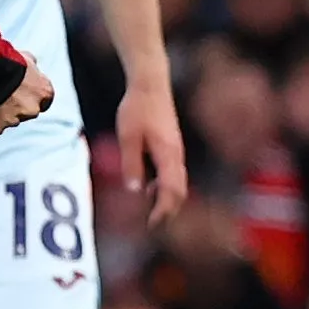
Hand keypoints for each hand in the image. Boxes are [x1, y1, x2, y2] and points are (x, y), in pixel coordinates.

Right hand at [0, 58, 54, 135]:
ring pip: (8, 120)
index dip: (32, 96)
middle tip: (0, 93)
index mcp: (43, 91)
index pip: (44, 100)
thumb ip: (32, 68)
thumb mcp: (24, 57)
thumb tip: (33, 66)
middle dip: (16, 105)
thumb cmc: (4, 59)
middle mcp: (32, 109)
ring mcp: (14, 121)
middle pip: (26, 112)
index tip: (23, 93)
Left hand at [115, 76, 188, 223]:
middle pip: (180, 191)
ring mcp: (177, 150)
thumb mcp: (128, 136)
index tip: (151, 224)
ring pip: (179, 183)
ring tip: (151, 211)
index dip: (162, 210)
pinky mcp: (173, 146)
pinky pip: (175, 173)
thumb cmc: (137, 107)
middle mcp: (177, 154)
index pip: (170, 190)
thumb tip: (135, 191)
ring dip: (168, 199)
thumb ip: (131, 164)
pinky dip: (166, 187)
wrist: (151, 84)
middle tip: (153, 224)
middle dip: (169, 210)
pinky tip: (150, 187)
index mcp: (167, 154)